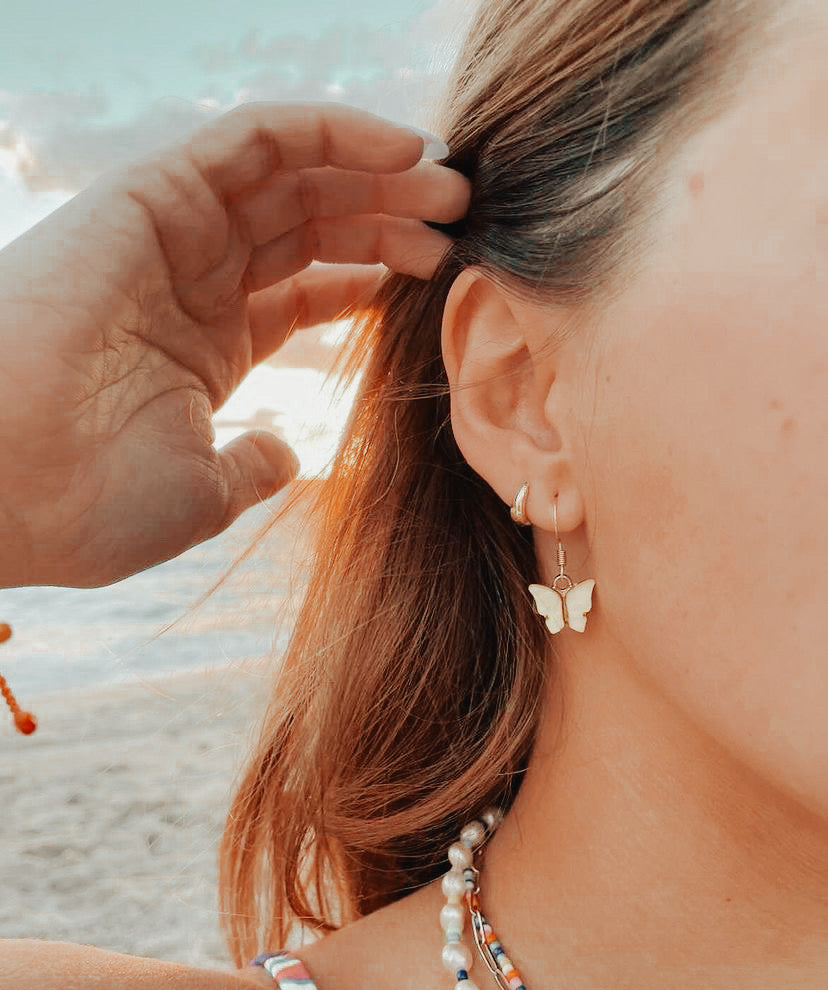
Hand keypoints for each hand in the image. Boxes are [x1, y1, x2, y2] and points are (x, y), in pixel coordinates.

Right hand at [0, 101, 468, 587]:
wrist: (5, 488)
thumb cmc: (90, 507)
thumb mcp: (200, 494)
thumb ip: (250, 465)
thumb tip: (289, 453)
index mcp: (203, 348)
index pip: (305, 290)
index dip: (373, 274)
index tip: (440, 274)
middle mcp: (189, 284)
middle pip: (309, 225)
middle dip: (389, 217)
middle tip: (463, 221)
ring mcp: (170, 238)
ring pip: (291, 176)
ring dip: (374, 172)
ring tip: (450, 188)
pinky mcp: (149, 194)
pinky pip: (252, 138)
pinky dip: (328, 131)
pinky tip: (398, 148)